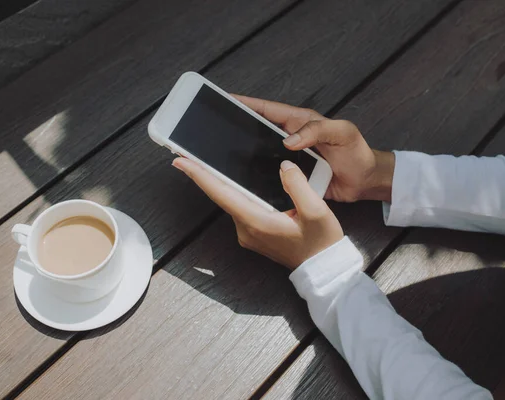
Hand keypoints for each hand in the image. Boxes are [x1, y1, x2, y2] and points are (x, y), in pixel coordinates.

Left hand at [172, 158, 343, 269]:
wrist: (323, 268)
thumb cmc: (321, 242)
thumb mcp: (316, 211)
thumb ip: (297, 185)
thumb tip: (284, 166)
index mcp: (256, 221)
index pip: (221, 193)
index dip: (199, 175)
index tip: (180, 162)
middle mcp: (246, 228)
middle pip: (222, 195)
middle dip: (205, 174)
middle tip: (189, 153)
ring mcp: (248, 233)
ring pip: (231, 201)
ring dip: (221, 182)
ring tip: (210, 160)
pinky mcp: (254, 234)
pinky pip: (240, 208)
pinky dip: (235, 192)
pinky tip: (236, 179)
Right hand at [234, 95, 394, 202]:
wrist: (365, 182)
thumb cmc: (357, 153)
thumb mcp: (342, 133)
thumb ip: (317, 131)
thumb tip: (288, 141)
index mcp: (299, 121)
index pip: (267, 109)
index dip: (246, 104)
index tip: (224, 99)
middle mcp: (290, 138)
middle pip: (257, 131)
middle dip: (237, 129)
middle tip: (215, 130)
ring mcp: (289, 158)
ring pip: (261, 154)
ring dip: (245, 156)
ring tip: (222, 157)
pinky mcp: (291, 177)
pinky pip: (270, 175)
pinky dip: (258, 177)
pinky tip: (244, 182)